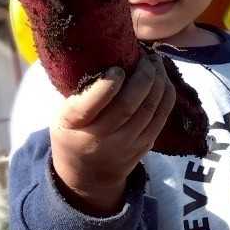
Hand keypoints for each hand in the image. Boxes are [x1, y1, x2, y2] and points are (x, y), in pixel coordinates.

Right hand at [50, 55, 175, 214]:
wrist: (88, 176)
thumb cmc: (74, 133)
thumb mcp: (63, 115)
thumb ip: (82, 93)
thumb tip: (108, 53)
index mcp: (75, 124)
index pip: (93, 104)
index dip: (108, 84)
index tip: (117, 68)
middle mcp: (102, 137)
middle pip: (129, 105)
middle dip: (143, 76)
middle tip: (146, 58)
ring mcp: (126, 144)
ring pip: (150, 110)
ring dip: (158, 82)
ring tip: (156, 63)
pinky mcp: (145, 146)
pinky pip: (162, 117)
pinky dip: (166, 95)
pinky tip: (164, 80)